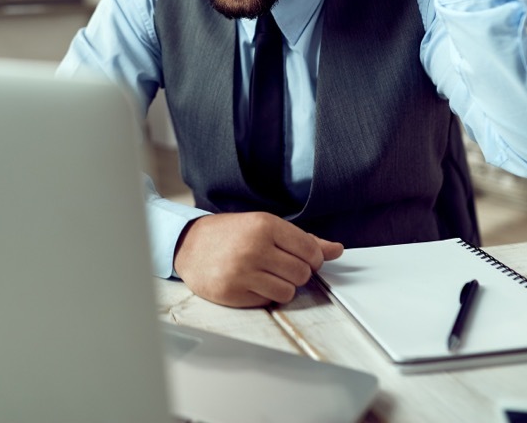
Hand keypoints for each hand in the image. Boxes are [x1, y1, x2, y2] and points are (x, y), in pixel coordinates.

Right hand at [173, 212, 343, 307]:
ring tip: (264, 274)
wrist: (189, 244)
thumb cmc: (231, 234)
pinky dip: (263, 295)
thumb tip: (337, 250)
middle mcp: (254, 247)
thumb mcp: (265, 226)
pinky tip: (250, 282)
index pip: (311, 250)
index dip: (312, 259)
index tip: (302, 258)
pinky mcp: (232, 292)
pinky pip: (267, 301)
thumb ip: (303, 239)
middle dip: (296, 273)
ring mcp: (242, 271)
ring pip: (288, 291)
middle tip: (279, 266)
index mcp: (265, 225)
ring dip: (281, 286)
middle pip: (302, 273)